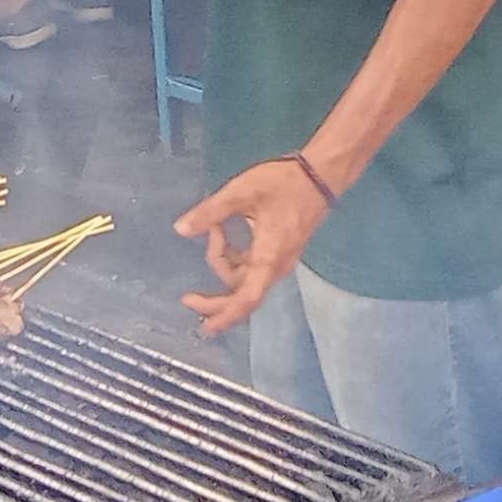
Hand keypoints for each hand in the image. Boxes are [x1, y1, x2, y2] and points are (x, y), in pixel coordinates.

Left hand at [175, 158, 333, 336]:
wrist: (320, 175)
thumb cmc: (283, 183)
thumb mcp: (241, 192)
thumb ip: (210, 212)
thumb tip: (181, 230)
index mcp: (268, 257)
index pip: (246, 298)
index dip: (225, 315)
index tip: (205, 326)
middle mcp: (276, 266)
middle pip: (243, 294)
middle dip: (216, 299)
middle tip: (188, 297)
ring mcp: (280, 260)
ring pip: (246, 279)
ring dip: (223, 265)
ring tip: (214, 230)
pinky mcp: (280, 251)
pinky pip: (252, 267)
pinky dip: (233, 258)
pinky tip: (222, 233)